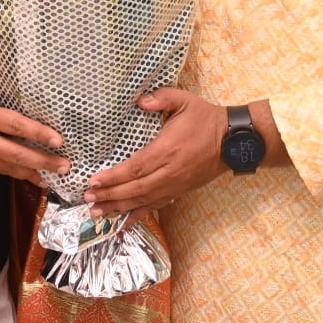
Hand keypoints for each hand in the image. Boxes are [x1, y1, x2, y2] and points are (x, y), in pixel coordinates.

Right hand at [0, 67, 69, 182]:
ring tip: (52, 178)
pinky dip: (12, 174)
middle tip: (66, 166)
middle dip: (44, 161)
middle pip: (18, 154)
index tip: (58, 139)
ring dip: (32, 173)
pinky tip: (25, 177)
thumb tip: (1, 66)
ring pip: (9, 168)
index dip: (39, 133)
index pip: (16, 125)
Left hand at [81, 88, 227, 217]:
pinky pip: (156, 206)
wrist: (233, 141)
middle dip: (110, 195)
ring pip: (143, 201)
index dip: (114, 176)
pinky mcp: (179, 191)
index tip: (94, 181)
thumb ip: (162, 97)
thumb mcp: (185, 101)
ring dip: (119, 208)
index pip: (136, 167)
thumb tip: (139, 100)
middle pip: (135, 189)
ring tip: (97, 213)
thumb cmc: (206, 119)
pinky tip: (124, 224)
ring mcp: (175, 184)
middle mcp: (169, 172)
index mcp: (167, 150)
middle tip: (88, 199)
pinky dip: (138, 216)